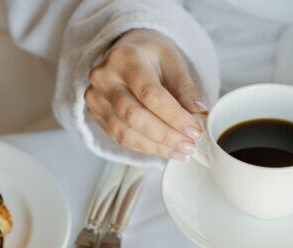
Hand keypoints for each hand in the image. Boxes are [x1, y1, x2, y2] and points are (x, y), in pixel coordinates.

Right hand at [86, 29, 205, 160]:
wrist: (126, 51)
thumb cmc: (151, 56)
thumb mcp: (173, 63)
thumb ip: (184, 89)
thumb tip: (197, 114)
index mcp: (125, 58)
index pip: (150, 94)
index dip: (174, 116)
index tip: (195, 131)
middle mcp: (104, 78)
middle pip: (134, 116)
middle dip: (165, 135)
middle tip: (189, 146)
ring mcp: (96, 97)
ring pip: (124, 132)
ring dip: (156, 147)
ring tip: (181, 151)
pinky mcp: (96, 114)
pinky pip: (119, 137)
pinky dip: (144, 147)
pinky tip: (164, 150)